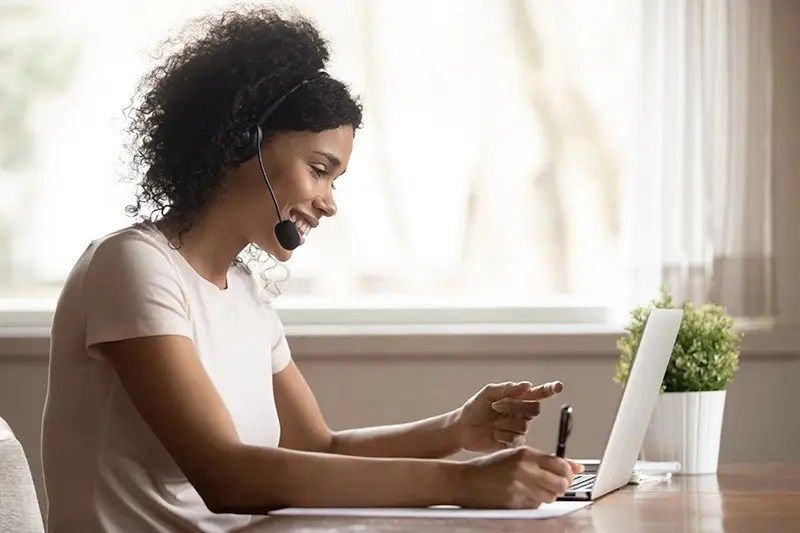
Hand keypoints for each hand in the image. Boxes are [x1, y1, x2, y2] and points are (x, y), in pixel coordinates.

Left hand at [454, 380, 563, 451]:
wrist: (462, 428)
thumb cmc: (475, 408)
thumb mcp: (487, 393)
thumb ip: (507, 389)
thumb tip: (527, 385)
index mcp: (517, 399)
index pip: (538, 394)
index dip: (549, 389)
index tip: (559, 386)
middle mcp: (521, 413)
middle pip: (534, 409)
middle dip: (516, 406)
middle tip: (497, 406)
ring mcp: (518, 428)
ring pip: (524, 424)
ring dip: (506, 421)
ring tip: (493, 422)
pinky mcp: (513, 443)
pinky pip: (517, 438)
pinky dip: (504, 434)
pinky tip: (494, 434)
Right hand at [455, 445, 583, 508]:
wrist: (466, 481)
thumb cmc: (489, 468)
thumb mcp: (515, 456)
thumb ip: (544, 460)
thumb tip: (575, 466)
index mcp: (525, 453)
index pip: (561, 464)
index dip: (567, 472)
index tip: (566, 475)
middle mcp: (524, 468)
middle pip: (560, 483)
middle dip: (559, 486)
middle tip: (550, 485)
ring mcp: (520, 486)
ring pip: (550, 497)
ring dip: (545, 496)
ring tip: (530, 490)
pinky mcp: (515, 501)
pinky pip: (535, 506)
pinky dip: (532, 504)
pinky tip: (519, 496)